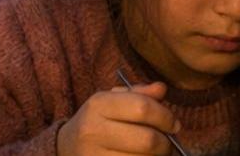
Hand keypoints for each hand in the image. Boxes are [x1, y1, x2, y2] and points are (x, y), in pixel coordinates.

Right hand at [57, 81, 181, 154]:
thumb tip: (162, 90)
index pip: (143, 108)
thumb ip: (140, 94)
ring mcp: (92, 155)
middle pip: (147, 139)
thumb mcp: (113, 100)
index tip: (174, 125)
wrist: (65, 147)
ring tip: (157, 153)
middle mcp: (92, 130)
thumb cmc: (99, 121)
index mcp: (99, 104)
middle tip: (169, 143)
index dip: (166, 117)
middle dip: (166, 143)